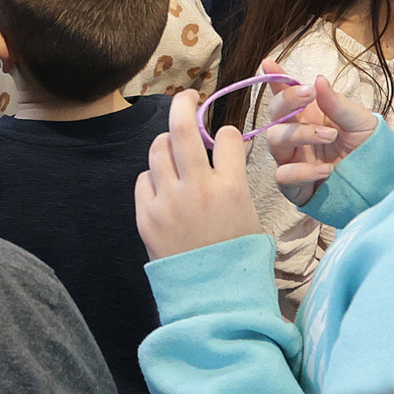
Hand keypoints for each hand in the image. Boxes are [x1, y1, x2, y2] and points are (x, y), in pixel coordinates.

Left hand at [136, 90, 271, 260]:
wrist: (213, 297)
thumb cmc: (237, 257)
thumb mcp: (250, 215)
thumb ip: (233, 180)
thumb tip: (223, 151)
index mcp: (231, 188)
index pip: (226, 137)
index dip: (226, 134)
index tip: (223, 137)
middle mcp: (197, 188)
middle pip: (182, 128)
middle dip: (183, 103)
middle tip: (186, 96)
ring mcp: (168, 201)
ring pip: (158, 149)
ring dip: (166, 143)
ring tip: (173, 150)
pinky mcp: (146, 215)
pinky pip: (143, 179)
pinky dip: (153, 177)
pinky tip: (164, 188)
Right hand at [259, 73, 379, 203]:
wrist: (380, 182)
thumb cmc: (366, 148)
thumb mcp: (360, 121)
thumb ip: (337, 103)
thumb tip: (318, 80)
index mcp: (308, 116)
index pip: (285, 94)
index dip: (274, 78)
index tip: (268, 63)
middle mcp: (295, 136)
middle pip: (274, 114)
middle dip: (287, 101)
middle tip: (309, 94)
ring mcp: (292, 160)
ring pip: (275, 141)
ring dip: (300, 135)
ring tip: (329, 136)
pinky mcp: (294, 187)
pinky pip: (284, 176)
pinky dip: (302, 171)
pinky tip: (326, 169)